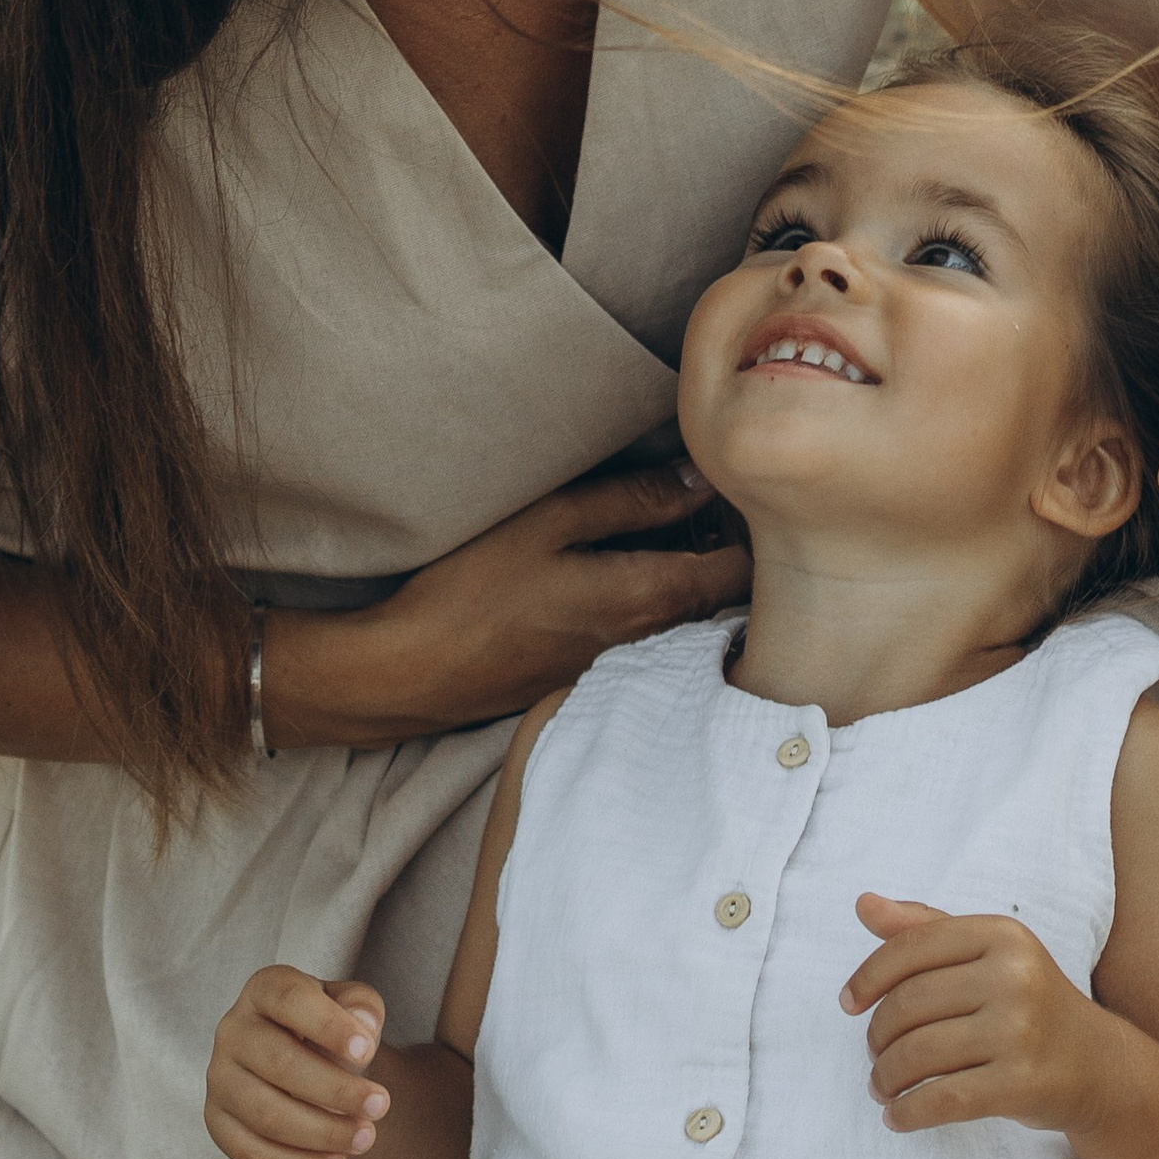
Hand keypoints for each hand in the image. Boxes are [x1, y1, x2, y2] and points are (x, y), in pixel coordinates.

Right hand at [205, 969, 394, 1158]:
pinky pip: (251, 1152)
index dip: (328, 1025)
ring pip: (266, 1113)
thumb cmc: (329, 1028)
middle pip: (279, 1062)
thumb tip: (363, 1028)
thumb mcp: (351, 1005)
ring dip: (321, 1133)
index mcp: (264, 989)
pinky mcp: (217, 1120)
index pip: (289, 999)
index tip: (367, 1052)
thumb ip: (362, 1008)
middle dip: (335, 1090)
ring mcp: (220, 1078)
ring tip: (364, 1138)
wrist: (300, 1058)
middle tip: (380, 1106)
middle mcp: (232, 1030)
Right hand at [275, 462, 748, 747]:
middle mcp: (650, 645)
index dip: (747, 526)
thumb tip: (696, 480)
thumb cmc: (472, 592)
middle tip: (698, 498)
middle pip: (721, 598)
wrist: (412, 673)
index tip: (728, 488)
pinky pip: (651, 637)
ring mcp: (623, 670)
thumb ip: (629, 500)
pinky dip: (653, 602)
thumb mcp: (549, 520)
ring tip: (659, 527)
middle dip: (721, 549)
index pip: (740, 570)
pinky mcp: (592, 679)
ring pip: (686, 619)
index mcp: (649, 600)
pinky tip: (616, 571)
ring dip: (687, 575)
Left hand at [841, 895, 1109, 1135]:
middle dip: (878, 1036)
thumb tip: (863, 904)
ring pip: (919, 1054)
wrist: (1099, 1065)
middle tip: (874, 1055)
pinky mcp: (1023, 1084)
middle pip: (909, 1004)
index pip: (911, 948)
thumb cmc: (1028, 1003)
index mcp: (1001, 934)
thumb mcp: (987, 953)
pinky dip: (908, 1112)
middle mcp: (1013, 976)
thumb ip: (925, 927)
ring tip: (881, 1086)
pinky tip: (897, 1117)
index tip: (848, 1004)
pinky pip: (943, 1100)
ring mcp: (1020, 1031)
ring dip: (885, 1077)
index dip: (868, 977)